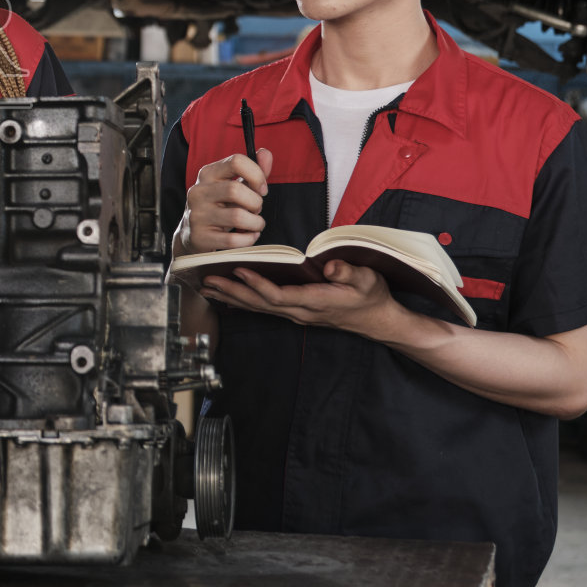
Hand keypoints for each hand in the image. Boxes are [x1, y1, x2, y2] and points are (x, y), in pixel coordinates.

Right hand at [175, 147, 273, 256]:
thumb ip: (252, 170)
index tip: (261, 188)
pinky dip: (248, 239)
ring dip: (255, 222)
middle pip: (236, 190)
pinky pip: (233, 240)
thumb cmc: (218, 207)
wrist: (192, 235)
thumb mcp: (233, 185)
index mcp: (207, 174)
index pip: (236, 161)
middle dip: (255, 202)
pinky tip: (248, 236)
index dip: (256, 174)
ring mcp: (196, 214)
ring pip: (237, 216)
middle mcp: (198, 191)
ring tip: (254, 224)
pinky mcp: (199, 236)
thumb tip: (266, 153)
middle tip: (255, 209)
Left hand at [200, 260, 406, 340]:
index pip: (279, 296)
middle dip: (232, 292)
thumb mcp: (367, 279)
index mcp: (315, 302)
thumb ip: (347, 271)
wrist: (378, 320)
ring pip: (258, 307)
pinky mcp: (295, 312)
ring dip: (232, 297)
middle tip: (208, 281)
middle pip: (260, 304)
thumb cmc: (371, 297)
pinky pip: (264, 308)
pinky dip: (244, 301)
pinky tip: (228, 297)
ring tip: (208, 288)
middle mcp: (300, 312)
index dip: (257, 285)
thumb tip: (329, 266)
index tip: (239, 271)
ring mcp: (296, 314)